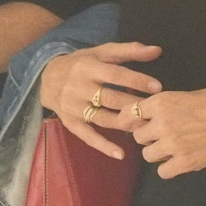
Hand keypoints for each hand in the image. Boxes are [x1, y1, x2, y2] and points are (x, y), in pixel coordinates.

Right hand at [40, 43, 162, 158]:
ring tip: (145, 128)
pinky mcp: (71, 123)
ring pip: (102, 118)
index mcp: (88, 67)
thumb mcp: (101, 52)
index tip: (157, 88)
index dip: (136, 80)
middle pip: (110, 98)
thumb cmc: (81, 63)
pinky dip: (104, 146)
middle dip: (134, 104)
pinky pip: (88, 136)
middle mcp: (79, 87)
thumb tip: (157, 50)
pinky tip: (121, 154)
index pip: (115, 74)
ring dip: (124, 124)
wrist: (47, 78)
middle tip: (156, 110)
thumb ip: (129, 50)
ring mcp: (74, 107)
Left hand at [132, 86, 205, 177]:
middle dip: (147, 135)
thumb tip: (153, 113)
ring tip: (171, 147)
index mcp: (162, 102)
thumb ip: (167, 105)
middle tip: (161, 134)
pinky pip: (163, 172)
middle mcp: (162, 124)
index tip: (139, 121)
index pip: (129, 113)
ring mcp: (173, 145)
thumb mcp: (188, 94)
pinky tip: (178, 160)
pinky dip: (168, 167)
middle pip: (138, 136)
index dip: (133, 118)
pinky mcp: (186, 163)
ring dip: (157, 151)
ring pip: (148, 155)